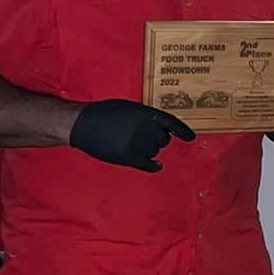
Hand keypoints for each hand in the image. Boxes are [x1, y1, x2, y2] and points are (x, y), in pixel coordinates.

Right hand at [68, 99, 194, 171]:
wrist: (82, 124)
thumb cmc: (105, 113)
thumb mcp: (129, 108)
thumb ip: (146, 116)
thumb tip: (162, 127)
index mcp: (144, 113)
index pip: (170, 123)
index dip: (182, 130)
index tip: (191, 138)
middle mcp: (143, 128)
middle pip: (163, 140)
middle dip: (157, 139)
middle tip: (141, 136)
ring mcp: (136, 144)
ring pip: (154, 152)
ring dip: (149, 150)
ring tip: (133, 143)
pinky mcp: (127, 157)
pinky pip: (147, 164)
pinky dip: (153, 166)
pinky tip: (157, 166)